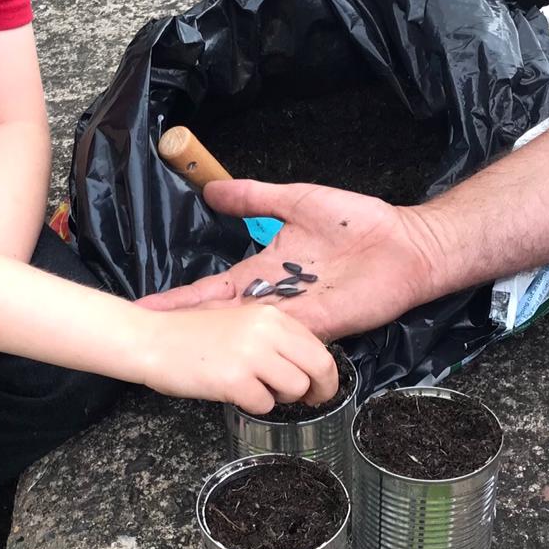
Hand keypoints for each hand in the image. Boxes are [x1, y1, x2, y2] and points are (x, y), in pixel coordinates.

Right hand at [138, 180, 436, 339]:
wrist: (405, 244)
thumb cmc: (356, 222)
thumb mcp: (295, 201)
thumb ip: (254, 197)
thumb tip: (211, 189)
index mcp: (264, 271)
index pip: (212, 290)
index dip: (180, 299)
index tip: (146, 309)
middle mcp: (272, 300)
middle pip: (219, 320)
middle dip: (184, 331)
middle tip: (144, 342)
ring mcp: (294, 317)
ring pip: (245, 336)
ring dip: (213, 347)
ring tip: (174, 356)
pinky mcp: (319, 324)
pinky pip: (281, 338)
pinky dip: (258, 350)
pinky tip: (227, 359)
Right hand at [138, 301, 339, 414]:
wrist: (151, 340)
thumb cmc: (190, 335)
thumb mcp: (238, 322)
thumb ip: (271, 337)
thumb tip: (304, 365)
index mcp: (270, 315)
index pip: (317, 346)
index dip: (324, 372)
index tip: (318, 386)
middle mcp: (266, 331)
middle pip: (318, 367)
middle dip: (319, 389)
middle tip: (310, 402)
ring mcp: (252, 355)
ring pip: (295, 388)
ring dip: (280, 398)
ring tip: (255, 391)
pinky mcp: (235, 380)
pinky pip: (264, 404)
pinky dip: (252, 405)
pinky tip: (233, 394)